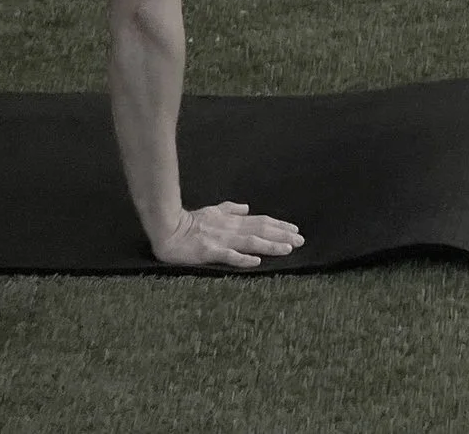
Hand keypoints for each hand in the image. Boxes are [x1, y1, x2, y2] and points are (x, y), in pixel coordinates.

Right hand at [152, 201, 304, 269]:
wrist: (168, 230)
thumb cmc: (189, 222)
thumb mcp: (212, 211)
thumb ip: (230, 209)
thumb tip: (246, 207)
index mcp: (231, 220)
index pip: (260, 221)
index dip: (279, 225)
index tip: (295, 230)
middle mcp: (230, 228)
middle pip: (261, 230)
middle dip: (282, 235)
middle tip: (301, 240)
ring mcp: (221, 240)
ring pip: (251, 241)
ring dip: (270, 245)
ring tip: (287, 249)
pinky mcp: (209, 251)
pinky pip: (229, 255)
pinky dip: (243, 258)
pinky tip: (256, 261)